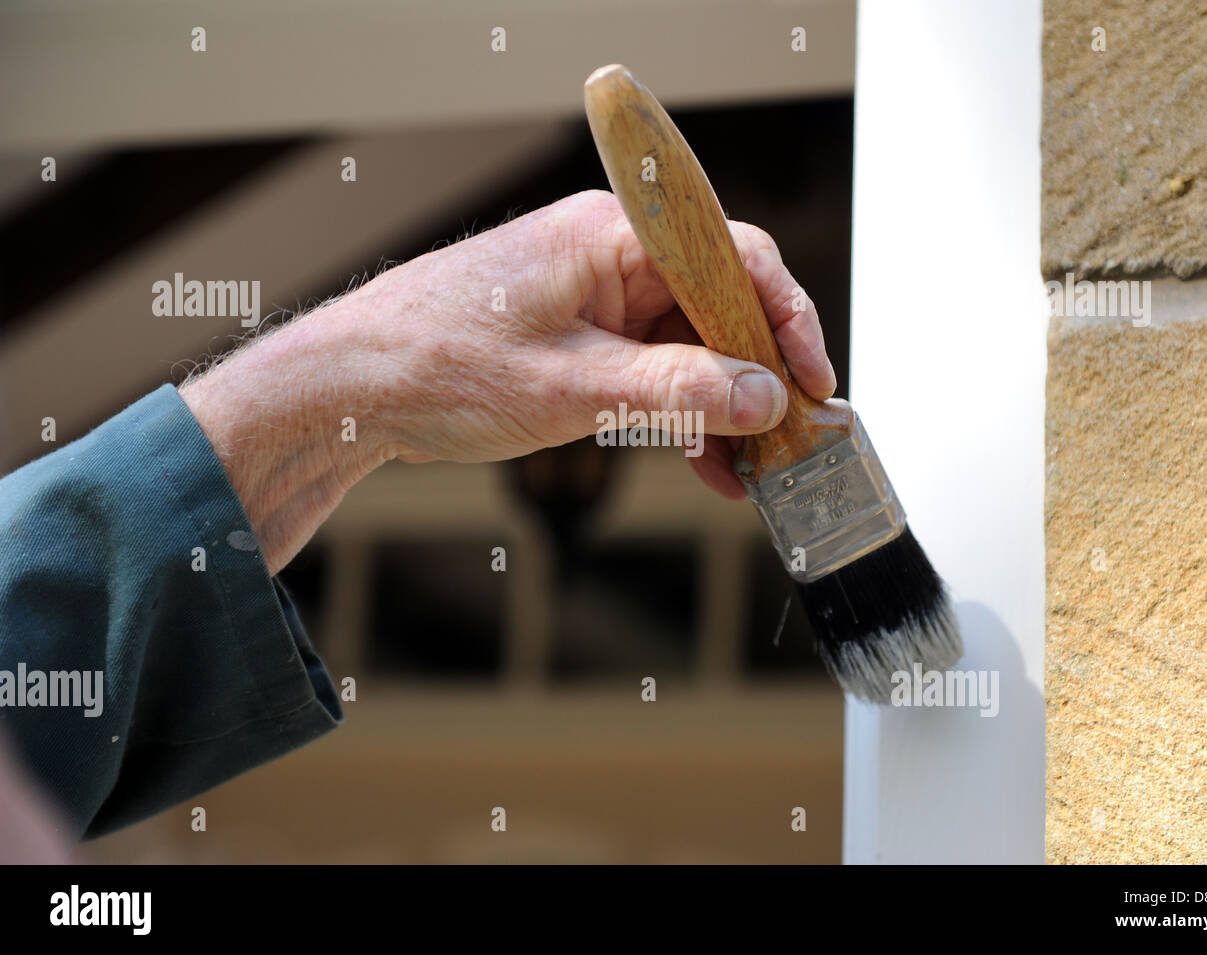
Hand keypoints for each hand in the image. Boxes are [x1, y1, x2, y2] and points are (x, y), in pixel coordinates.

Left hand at [181, 190, 835, 573]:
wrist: (353, 391)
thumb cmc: (437, 363)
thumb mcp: (570, 387)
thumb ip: (675, 390)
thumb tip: (761, 397)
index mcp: (613, 236)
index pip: (733, 258)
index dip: (785, 320)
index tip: (813, 383)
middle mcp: (611, 258)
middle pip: (718, 306)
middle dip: (758, 376)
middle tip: (792, 438)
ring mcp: (596, 300)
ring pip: (689, 348)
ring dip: (723, 408)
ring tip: (757, 468)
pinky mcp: (580, 340)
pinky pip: (652, 373)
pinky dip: (680, 417)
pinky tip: (709, 466)